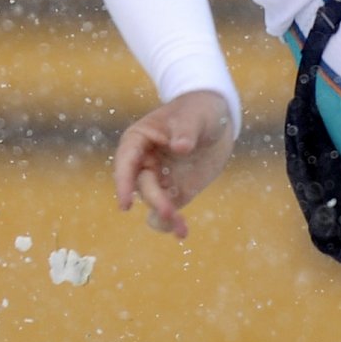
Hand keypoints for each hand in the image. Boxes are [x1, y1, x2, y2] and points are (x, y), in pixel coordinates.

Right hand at [113, 89, 234, 239]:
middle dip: (155, 201)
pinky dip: (173, 222)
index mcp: (138, 140)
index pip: (126, 162)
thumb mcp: (194, 116)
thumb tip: (179, 147)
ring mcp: (160, 178)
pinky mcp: (177, 191)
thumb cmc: (198, 110)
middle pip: (142, 186)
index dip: (123, 183)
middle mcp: (144, 163)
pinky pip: (169, 210)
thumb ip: (186, 131)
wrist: (217, 119)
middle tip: (171, 212)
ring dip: (163, 218)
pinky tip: (182, 232)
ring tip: (180, 229)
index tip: (125, 204)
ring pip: (153, 203)